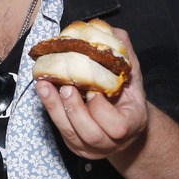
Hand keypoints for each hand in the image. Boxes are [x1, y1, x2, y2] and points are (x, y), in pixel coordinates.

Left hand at [35, 27, 148, 160]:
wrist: (126, 126)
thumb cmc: (129, 99)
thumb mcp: (134, 78)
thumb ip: (125, 56)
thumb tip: (111, 31)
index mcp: (130, 126)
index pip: (117, 127)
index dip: (102, 110)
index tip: (94, 92)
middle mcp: (110, 143)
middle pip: (90, 133)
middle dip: (74, 109)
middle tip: (65, 87)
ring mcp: (91, 148)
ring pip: (70, 133)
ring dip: (55, 107)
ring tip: (45, 85)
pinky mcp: (74, 145)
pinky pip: (60, 130)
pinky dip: (50, 109)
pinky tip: (44, 90)